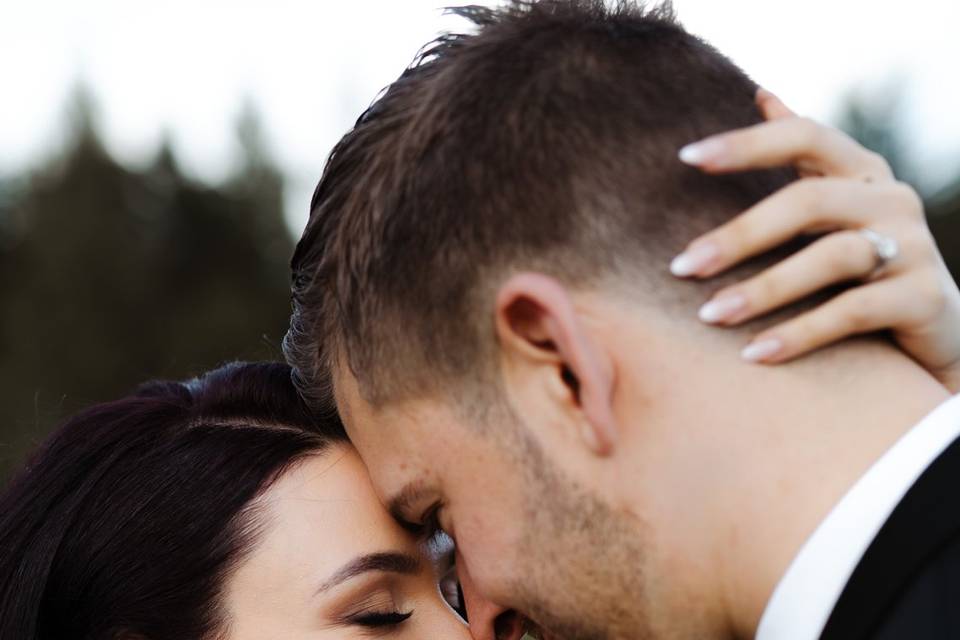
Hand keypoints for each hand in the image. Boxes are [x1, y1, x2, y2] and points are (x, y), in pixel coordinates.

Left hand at [671, 89, 959, 392]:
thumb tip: (762, 93)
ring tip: (709, 316)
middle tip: (682, 266)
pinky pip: (852, 313)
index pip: (806, 135)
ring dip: (763, 289)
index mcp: (861, 171)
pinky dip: (800, 333)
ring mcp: (915, 247)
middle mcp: (892, 199)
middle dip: (739, 234)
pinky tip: (754, 354)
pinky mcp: (925, 298)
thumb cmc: (865, 265)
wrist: (934, 332)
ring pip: (831, 257)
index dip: (748, 143)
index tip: (685, 157)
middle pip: (809, 200)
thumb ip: (802, 157)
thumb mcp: (836, 207)